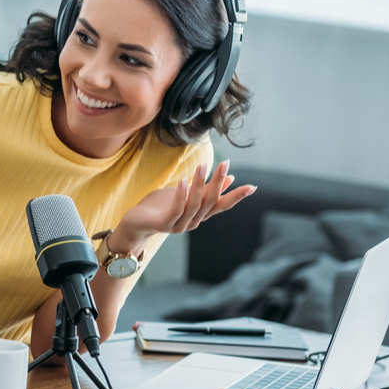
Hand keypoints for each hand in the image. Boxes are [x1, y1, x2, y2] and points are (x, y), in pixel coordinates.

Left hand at [115, 160, 255, 250]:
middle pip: (210, 202)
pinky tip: (184, 180)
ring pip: (194, 205)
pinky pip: (176, 210)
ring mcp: (179, 225)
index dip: (236, 196)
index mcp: (199, 214)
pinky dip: (181, 195)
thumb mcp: (185, 193)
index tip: (252, 186)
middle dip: (218, 182)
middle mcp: (193, 222)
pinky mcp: (164, 224)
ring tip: (202, 166)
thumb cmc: (161, 206)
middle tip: (225, 163)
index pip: (222, 205)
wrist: (136, 223)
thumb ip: (205, 188)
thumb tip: (230, 177)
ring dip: (199, 185)